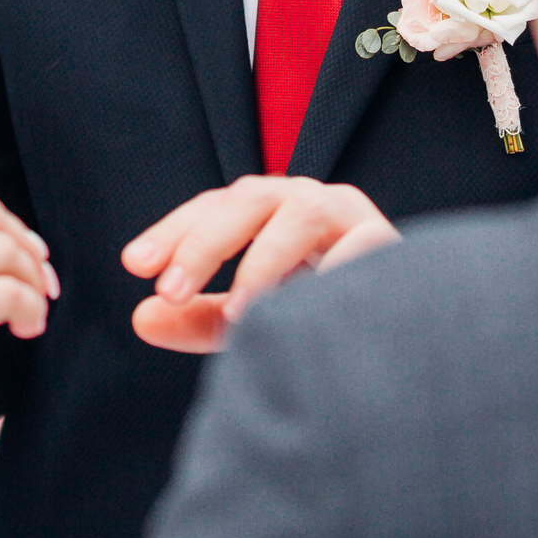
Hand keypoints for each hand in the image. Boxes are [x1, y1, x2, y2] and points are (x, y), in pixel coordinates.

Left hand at [120, 176, 398, 353]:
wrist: (402, 337)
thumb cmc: (320, 316)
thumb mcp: (252, 318)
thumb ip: (199, 318)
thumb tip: (141, 318)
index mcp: (272, 211)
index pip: (215, 207)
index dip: (175, 231)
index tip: (135, 264)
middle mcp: (310, 203)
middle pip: (250, 199)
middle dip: (206, 241)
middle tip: (173, 290)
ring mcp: (353, 217)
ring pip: (301, 213)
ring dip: (263, 261)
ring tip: (237, 312)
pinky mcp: (391, 244)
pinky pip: (356, 249)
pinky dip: (327, 273)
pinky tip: (306, 311)